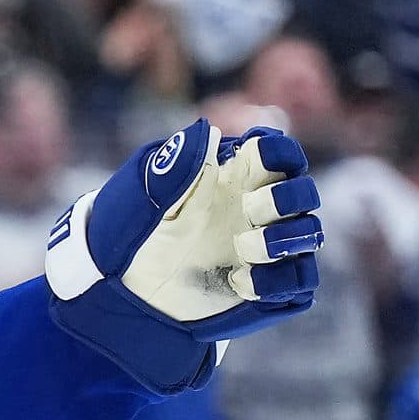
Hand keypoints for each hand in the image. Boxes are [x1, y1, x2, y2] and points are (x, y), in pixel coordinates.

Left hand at [45, 118, 322, 389]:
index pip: (279, 153)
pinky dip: (278, 281)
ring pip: (308, 235)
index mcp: (233, 179)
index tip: (258, 156)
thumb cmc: (124, 232)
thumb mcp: (140, 198)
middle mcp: (255, 212)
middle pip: (304, 193)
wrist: (111, 289)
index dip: (279, 151)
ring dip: (287, 238)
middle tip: (250, 209)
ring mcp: (262, 250)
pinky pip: (298, 283)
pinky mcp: (263, 289)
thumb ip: (174, 165)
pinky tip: (240, 281)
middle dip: (289, 197)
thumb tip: (210, 130)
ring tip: (243, 247)